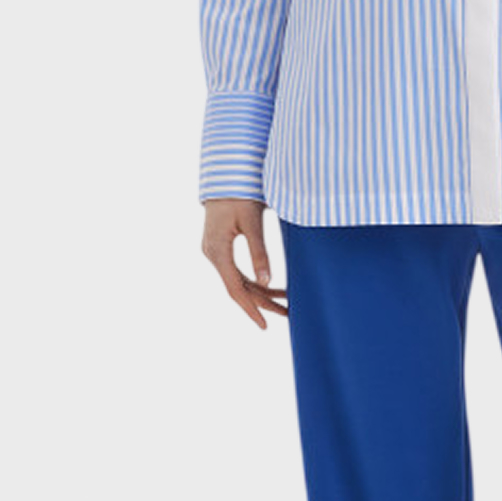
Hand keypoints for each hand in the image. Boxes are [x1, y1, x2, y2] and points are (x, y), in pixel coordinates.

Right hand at [201, 196, 287, 328]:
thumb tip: (267, 280)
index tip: (265, 325)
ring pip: (239, 280)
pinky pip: (237, 270)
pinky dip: (255, 279)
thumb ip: (259, 251)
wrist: (224, 175)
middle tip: (289, 314)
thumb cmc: (239, 193)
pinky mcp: (220, 247)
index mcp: (218, 250)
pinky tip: (273, 285)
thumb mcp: (252, 221)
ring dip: (262, 291)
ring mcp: (215, 251)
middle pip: (239, 288)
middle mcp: (212, 254)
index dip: (251, 308)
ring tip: (288, 302)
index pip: (235, 289)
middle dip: (263, 303)